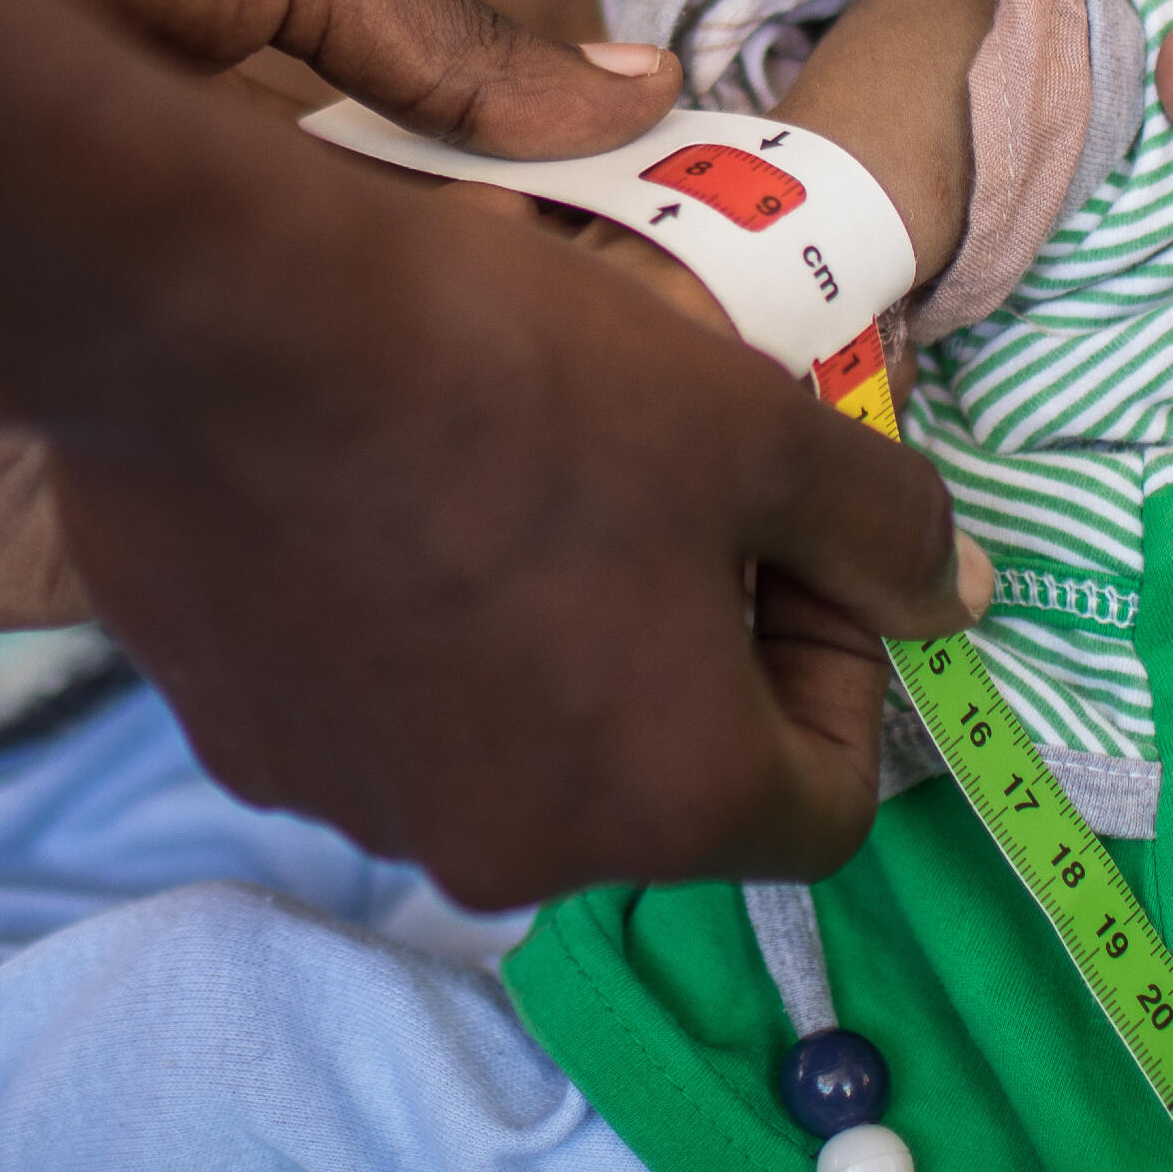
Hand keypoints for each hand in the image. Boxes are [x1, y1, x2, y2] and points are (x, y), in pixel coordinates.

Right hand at [51, 180, 990, 903]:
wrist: (220, 321)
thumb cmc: (509, 378)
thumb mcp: (754, 424)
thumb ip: (883, 526)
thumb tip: (952, 595)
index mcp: (661, 804)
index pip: (821, 799)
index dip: (838, 660)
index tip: (791, 535)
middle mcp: (506, 850)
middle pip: (650, 771)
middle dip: (679, 639)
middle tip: (649, 481)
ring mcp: (357, 801)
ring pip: (500, 732)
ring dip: (536, 628)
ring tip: (502, 470)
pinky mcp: (238, 734)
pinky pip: (364, 698)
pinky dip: (397, 618)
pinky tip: (377, 488)